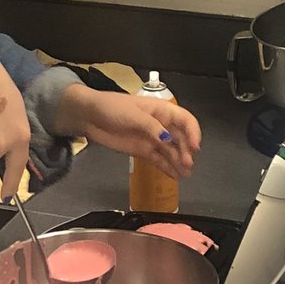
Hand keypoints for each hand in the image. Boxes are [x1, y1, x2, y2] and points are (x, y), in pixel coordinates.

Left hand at [53, 86, 200, 179]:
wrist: (90, 116)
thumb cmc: (112, 108)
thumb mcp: (133, 114)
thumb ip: (152, 128)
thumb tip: (168, 140)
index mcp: (161, 110)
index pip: (185, 120)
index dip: (193, 132)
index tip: (195, 146)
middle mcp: (160, 125)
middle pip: (180, 138)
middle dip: (186, 151)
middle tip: (187, 164)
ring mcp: (152, 139)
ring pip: (171, 151)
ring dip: (179, 162)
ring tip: (184, 174)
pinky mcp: (143, 150)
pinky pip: (159, 160)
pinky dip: (167, 168)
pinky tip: (174, 176)